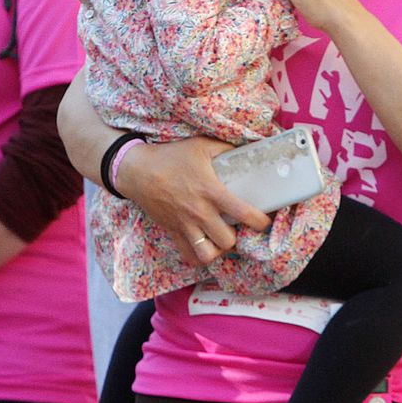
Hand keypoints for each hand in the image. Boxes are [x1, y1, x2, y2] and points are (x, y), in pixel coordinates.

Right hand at [116, 139, 271, 267]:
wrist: (137, 170)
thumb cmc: (170, 156)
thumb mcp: (201, 146)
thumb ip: (225, 149)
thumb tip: (246, 150)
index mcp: (211, 192)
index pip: (243, 213)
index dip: (260, 222)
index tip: (264, 221)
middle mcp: (199, 212)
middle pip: (227, 241)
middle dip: (237, 237)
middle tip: (238, 228)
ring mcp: (184, 225)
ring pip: (207, 255)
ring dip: (218, 251)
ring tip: (220, 240)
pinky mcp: (172, 231)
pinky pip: (187, 256)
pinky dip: (198, 257)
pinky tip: (204, 247)